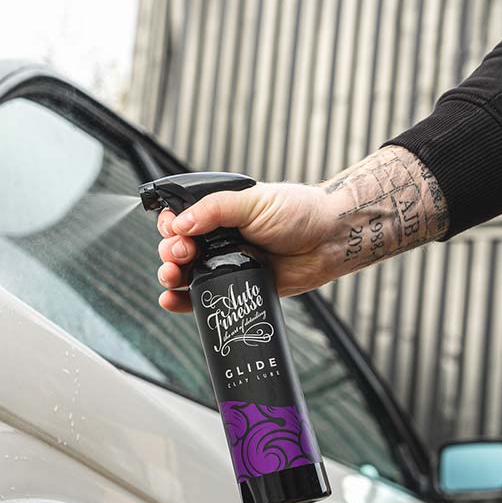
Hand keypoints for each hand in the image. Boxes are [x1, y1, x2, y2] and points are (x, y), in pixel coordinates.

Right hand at [155, 146, 448, 312]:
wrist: (330, 240)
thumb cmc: (299, 213)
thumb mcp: (253, 201)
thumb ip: (214, 210)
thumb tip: (180, 223)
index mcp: (220, 213)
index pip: (181, 220)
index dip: (171, 228)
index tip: (174, 233)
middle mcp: (220, 239)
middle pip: (178, 249)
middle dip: (171, 253)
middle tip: (180, 254)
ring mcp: (228, 264)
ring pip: (187, 275)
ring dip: (171, 277)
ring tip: (171, 278)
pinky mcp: (239, 288)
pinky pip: (205, 298)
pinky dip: (184, 302)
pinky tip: (171, 300)